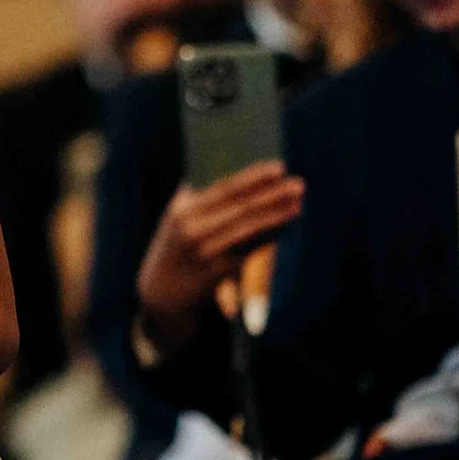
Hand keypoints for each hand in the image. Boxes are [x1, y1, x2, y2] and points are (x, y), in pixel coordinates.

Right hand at [135, 165, 307, 349]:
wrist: (159, 291)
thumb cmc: (172, 248)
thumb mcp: (172, 219)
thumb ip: (189, 198)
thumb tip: (200, 174)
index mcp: (184, 211)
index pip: (225, 189)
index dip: (254, 177)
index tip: (279, 168)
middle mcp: (194, 230)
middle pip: (241, 207)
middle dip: (273, 194)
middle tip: (299, 184)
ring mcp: (207, 252)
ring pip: (248, 229)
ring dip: (276, 215)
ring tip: (298, 203)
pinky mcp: (218, 272)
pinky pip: (249, 251)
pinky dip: (268, 237)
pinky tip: (285, 227)